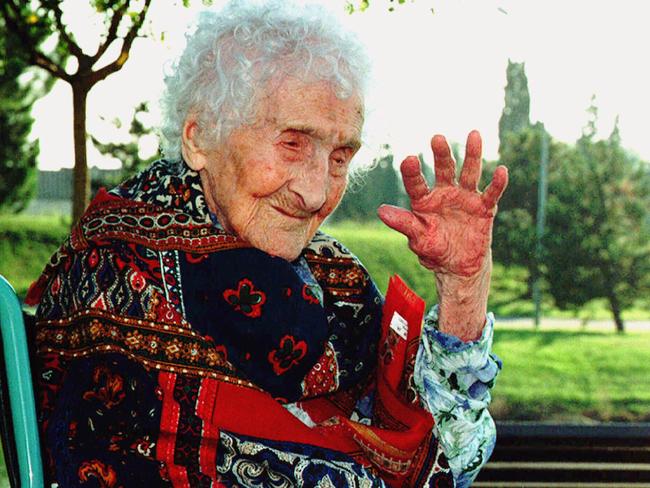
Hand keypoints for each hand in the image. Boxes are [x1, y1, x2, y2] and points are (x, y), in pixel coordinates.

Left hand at [377, 130, 507, 339]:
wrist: (458, 266)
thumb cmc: (434, 250)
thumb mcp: (418, 239)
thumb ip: (404, 224)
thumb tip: (381, 211)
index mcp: (424, 201)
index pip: (416, 183)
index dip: (412, 172)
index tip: (409, 159)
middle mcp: (445, 193)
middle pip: (444, 170)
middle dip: (441, 155)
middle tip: (437, 138)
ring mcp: (465, 198)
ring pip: (469, 173)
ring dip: (472, 155)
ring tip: (473, 134)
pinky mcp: (484, 207)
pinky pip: (492, 193)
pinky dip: (498, 183)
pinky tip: (502, 170)